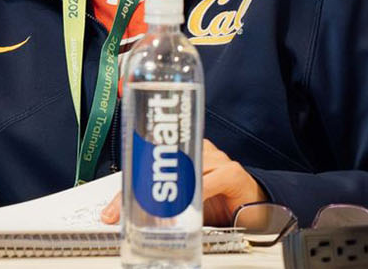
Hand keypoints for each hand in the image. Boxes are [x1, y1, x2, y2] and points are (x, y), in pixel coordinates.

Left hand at [100, 140, 266, 225]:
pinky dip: (196, 195)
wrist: (255, 207)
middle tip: (122, 211)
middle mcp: (196, 149)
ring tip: (149, 210)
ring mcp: (215, 158)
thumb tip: (134, 217)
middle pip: (160, 164)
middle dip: (139, 191)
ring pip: (181, 172)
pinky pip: (208, 182)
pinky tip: (188, 205)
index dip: (129, 184)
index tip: (112, 208)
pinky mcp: (232, 172)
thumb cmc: (219, 202)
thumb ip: (165, 202)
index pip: (148, 161)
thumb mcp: (186, 202)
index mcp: (183, 150)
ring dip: (164, 193)